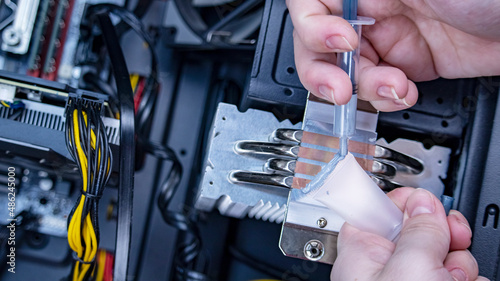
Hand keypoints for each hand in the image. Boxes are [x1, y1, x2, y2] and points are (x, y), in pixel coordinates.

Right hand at [286, 0, 499, 110]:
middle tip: (339, 88)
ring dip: (362, 88)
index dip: (312, 27)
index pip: (309, 5)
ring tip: (392, 87)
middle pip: (318, 44)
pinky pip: (376, 89)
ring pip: (345, 72)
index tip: (340, 41)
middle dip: (324, 71)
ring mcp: (388, 38)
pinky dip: (384, 98)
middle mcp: (370, 8)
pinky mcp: (407, 65)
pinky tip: (403, 92)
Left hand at [331, 188, 488, 280]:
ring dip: (459, 263)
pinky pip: (455, 276)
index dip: (404, 200)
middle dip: (443, 235)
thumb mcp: (410, 267)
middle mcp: (382, 269)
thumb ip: (419, 230)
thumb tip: (425, 203)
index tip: (424, 202)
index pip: (375, 207)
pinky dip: (466, 278)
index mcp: (361, 254)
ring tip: (454, 278)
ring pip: (442, 255)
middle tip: (450, 245)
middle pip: (418, 229)